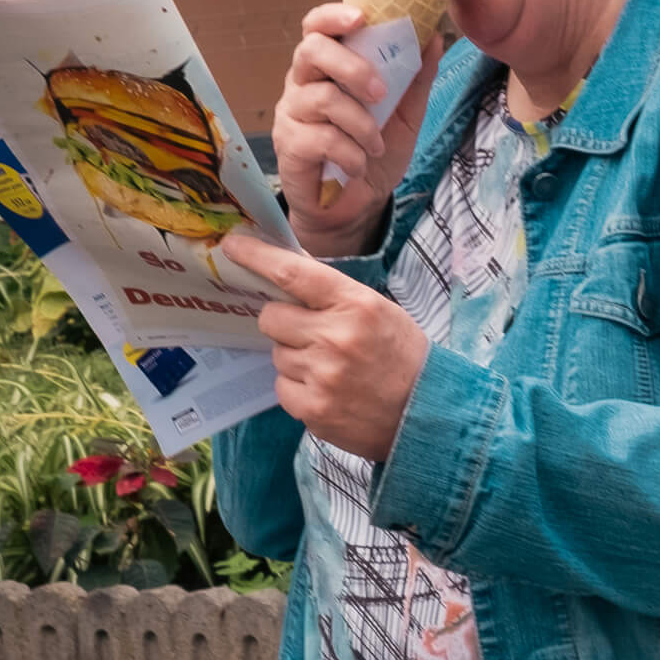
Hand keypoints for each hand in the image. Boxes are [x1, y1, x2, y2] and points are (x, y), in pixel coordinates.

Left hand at [220, 234, 428, 462]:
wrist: (428, 413)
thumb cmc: (401, 356)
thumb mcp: (377, 310)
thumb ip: (332, 294)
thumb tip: (283, 272)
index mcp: (354, 304)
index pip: (292, 273)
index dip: (256, 256)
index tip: (232, 245)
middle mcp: (335, 338)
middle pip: (271, 317)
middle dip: (283, 323)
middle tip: (312, 335)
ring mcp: (322, 376)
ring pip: (276, 354)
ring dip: (295, 358)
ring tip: (332, 369)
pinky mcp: (313, 409)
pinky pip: (282, 387)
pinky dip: (298, 388)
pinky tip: (329, 392)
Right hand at [271, 3, 442, 256]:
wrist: (357, 209)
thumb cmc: (374, 156)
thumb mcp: (405, 116)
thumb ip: (416, 79)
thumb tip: (435, 37)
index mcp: (328, 68)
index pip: (316, 27)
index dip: (333, 15)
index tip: (362, 17)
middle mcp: (303, 84)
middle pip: (312, 50)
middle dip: (351, 67)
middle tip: (380, 93)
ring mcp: (292, 114)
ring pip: (323, 99)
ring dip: (361, 124)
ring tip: (375, 146)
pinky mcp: (288, 145)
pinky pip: (321, 138)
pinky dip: (350, 153)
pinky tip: (358, 165)